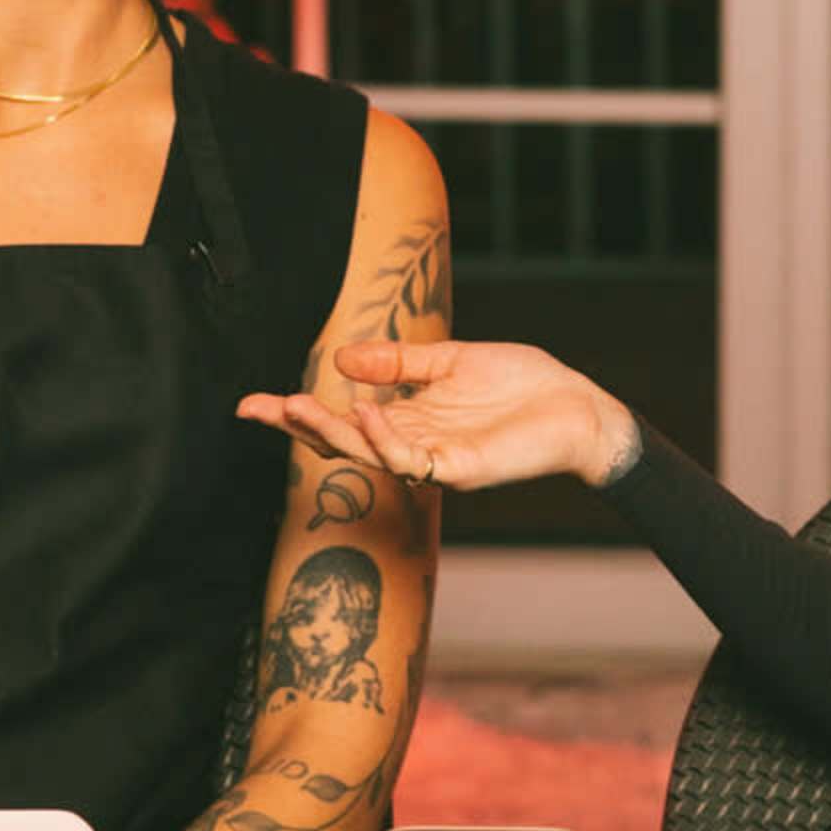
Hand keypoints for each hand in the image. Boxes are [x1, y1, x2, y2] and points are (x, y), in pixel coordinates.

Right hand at [237, 339, 638, 492]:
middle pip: (344, 443)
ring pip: (371, 454)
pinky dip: (387, 439)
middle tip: (260, 408)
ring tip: (299, 406)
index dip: (298, 416)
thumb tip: (341, 361)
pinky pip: (414, 460)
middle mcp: (415, 445)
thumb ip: (399, 363)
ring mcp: (436, 461)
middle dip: (299, 427)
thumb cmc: (523, 385)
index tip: (251, 404)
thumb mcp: (452, 360)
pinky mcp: (462, 470)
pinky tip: (366, 414)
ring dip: (334, 432)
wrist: (578, 407)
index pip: (343, 419)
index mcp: (410, 419)